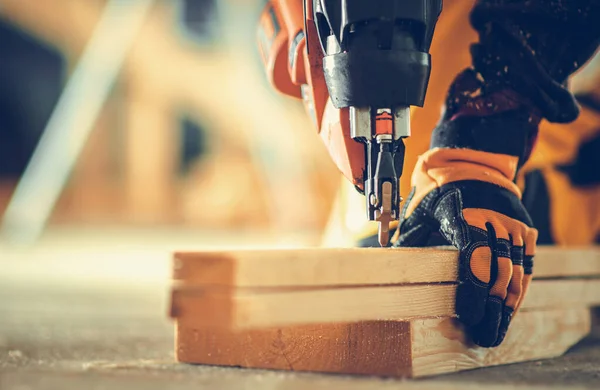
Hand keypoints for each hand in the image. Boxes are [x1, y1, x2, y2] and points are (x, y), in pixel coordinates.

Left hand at [394, 148, 537, 346]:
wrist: (469, 163)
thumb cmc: (435, 193)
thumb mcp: (416, 211)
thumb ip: (408, 240)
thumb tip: (389, 269)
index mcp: (462, 216)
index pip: (473, 259)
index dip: (474, 291)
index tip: (471, 316)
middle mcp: (492, 220)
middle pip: (498, 272)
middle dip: (492, 308)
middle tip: (484, 334)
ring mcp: (511, 225)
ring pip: (515, 272)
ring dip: (507, 304)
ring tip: (497, 328)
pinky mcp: (524, 229)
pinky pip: (525, 265)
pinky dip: (518, 289)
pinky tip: (510, 309)